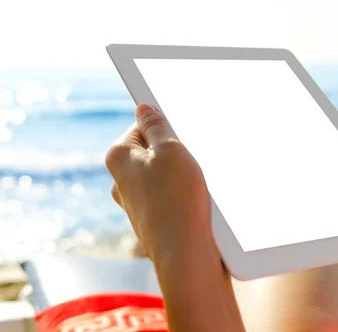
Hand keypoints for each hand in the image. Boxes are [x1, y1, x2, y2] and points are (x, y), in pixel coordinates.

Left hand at [106, 104, 211, 262]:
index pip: (141, 125)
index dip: (166, 126)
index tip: (182, 132)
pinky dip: (183, 194)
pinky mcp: (152, 218)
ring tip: (195, 183)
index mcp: (119, 157)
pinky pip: (169, 195)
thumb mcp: (170, 149)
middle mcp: (121, 180)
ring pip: (163, 174)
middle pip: (152, 151)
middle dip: (175, 152)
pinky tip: (196, 201)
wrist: (184, 252)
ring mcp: (136, 201)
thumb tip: (143, 108)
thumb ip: (156, 125)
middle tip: (191, 158)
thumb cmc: (176, 199)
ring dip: (181, 174)